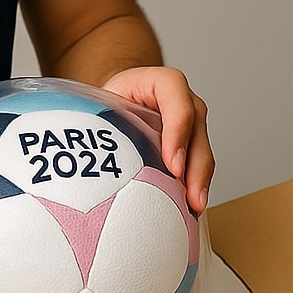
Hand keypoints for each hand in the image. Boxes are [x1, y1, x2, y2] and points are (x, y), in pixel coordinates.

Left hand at [101, 67, 214, 213]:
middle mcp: (186, 103)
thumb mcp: (104, 101)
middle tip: (191, 197)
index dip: (177, 135)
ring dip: (200, 182)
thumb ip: (103, 120)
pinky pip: (199, 166)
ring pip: (203, 152)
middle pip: (197, 132)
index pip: (177, 104)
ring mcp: (194, 125)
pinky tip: (189, 208)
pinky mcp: (194, 146)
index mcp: (165, 84)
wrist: (121, 102)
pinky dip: (195, 187)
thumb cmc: (112, 102)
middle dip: (196, 168)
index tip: (173, 167)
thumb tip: (89, 157)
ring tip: (194, 208)